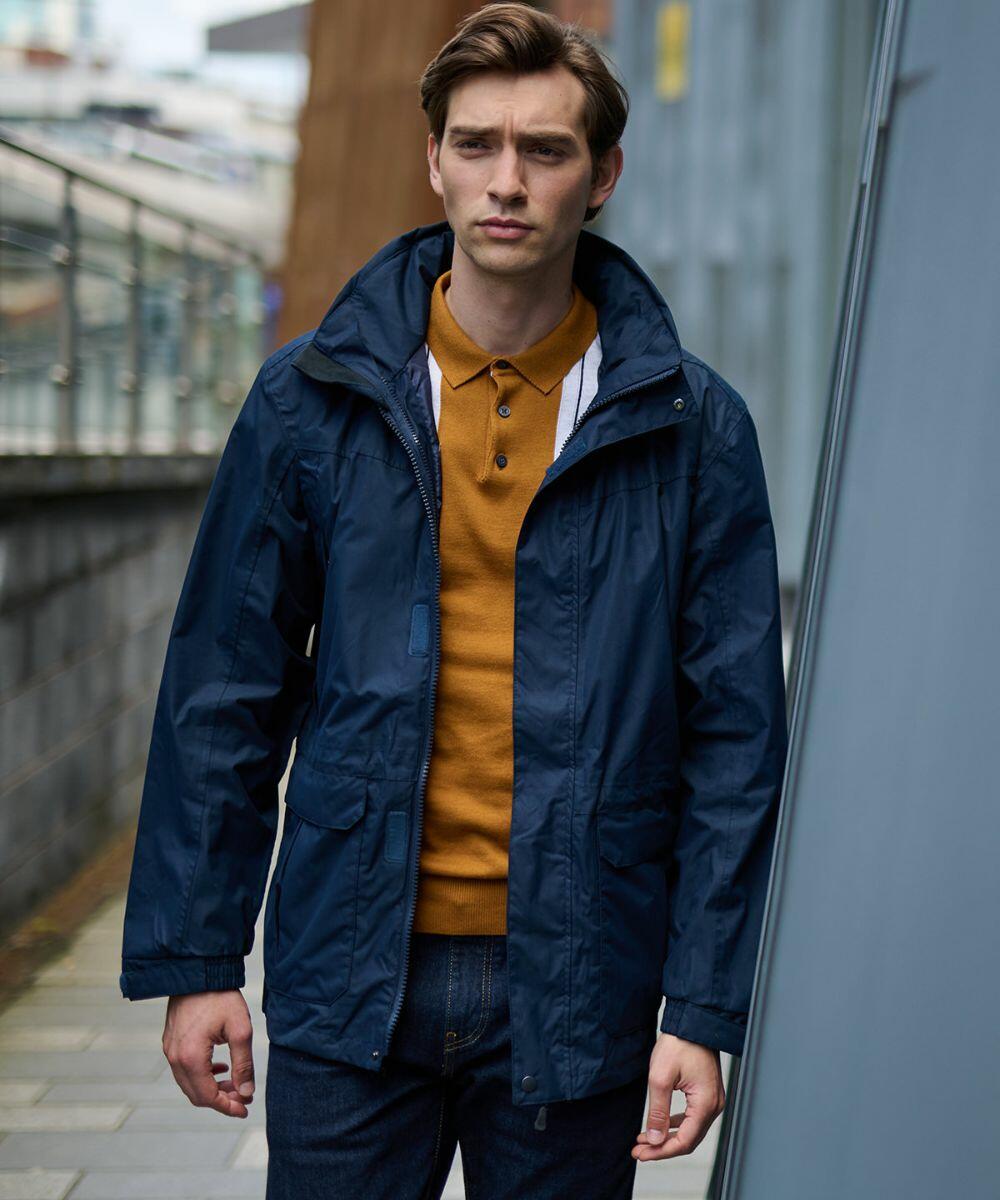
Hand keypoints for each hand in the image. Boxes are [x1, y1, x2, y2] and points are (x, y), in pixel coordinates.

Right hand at [162, 991, 255, 1117]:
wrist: (198, 971)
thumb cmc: (220, 996)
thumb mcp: (240, 1029)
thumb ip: (243, 1064)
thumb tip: (246, 1093)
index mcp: (191, 1058)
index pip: (207, 1097)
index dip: (227, 1107)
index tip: (245, 1109)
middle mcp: (175, 1058)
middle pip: (196, 1094)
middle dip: (221, 1099)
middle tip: (243, 1097)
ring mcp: (170, 1050)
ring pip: (189, 1083)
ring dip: (212, 1087)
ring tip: (235, 1083)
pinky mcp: (170, 1042)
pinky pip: (184, 1069)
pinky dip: (202, 1075)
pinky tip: (220, 1068)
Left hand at [632, 1032, 725, 1159]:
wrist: (692, 1022)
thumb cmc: (679, 1044)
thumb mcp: (660, 1077)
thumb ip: (658, 1111)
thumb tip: (654, 1139)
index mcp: (705, 1104)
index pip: (684, 1141)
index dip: (661, 1152)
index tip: (641, 1154)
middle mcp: (714, 1106)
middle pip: (688, 1140)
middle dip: (662, 1147)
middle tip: (639, 1151)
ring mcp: (713, 1100)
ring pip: (690, 1130)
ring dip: (667, 1137)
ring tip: (644, 1141)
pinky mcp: (707, 1094)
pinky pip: (692, 1118)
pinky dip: (675, 1124)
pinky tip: (660, 1125)